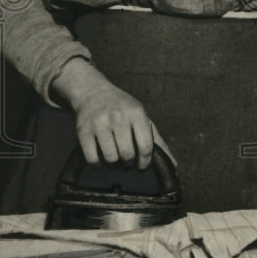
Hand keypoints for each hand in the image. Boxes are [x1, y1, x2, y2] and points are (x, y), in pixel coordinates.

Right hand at [51, 57, 174, 174]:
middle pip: (127, 154)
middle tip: (126, 159)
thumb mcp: (142, 117)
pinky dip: (97, 163)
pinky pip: (92, 158)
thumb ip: (157, 141)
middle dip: (129, 162)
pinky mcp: (83, 130)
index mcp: (136, 113)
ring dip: (113, 162)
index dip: (145, 161)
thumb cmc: (122, 108)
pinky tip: (100, 156)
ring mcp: (99, 123)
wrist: (93, 92)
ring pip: (110, 158)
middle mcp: (118, 117)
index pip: (145, 146)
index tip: (142, 165)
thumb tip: (173, 165)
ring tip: (114, 155)